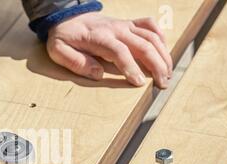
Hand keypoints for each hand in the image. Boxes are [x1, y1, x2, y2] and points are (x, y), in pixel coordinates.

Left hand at [47, 13, 172, 87]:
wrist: (67, 17)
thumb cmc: (64, 37)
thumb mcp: (59, 51)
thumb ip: (76, 62)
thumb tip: (98, 74)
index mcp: (99, 38)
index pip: (120, 52)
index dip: (131, 68)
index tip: (139, 83)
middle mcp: (116, 30)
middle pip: (143, 45)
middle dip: (156, 65)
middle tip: (163, 83)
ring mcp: (124, 25)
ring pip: (152, 36)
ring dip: (163, 55)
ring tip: (168, 73)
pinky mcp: (129, 24)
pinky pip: (150, 26)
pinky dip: (161, 37)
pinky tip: (164, 51)